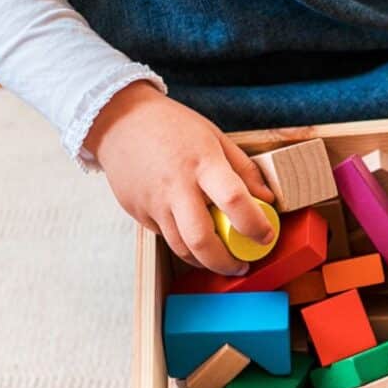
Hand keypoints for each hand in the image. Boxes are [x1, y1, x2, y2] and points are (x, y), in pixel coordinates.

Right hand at [85, 82, 275, 274]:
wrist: (120, 121)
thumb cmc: (173, 127)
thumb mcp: (216, 137)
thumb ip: (244, 170)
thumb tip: (267, 200)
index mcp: (203, 163)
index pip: (234, 200)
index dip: (255, 224)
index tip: (266, 236)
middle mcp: (176, 187)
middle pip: (202, 240)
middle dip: (226, 262)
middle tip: (241, 266)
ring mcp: (153, 202)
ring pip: (181, 248)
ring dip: (205, 261)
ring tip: (221, 259)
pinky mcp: (137, 212)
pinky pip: (164, 237)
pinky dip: (182, 243)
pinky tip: (192, 236)